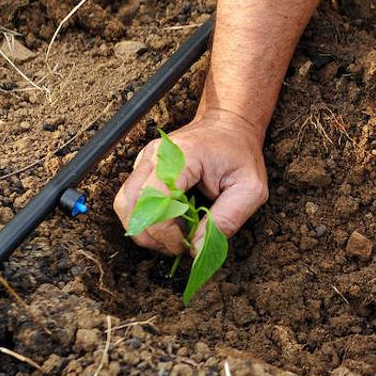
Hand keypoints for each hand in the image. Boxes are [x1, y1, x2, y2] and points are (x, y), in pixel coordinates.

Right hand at [114, 109, 267, 255]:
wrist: (229, 126)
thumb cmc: (240, 155)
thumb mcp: (250, 189)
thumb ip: (227, 219)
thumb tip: (198, 249)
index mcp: (181, 157)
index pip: (155, 201)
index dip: (166, 232)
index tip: (188, 244)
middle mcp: (155, 156)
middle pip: (130, 206)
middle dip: (151, 235)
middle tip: (179, 244)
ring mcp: (145, 160)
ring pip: (125, 205)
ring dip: (145, 229)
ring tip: (174, 235)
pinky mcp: (143, 169)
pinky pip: (132, 201)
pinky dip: (147, 219)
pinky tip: (171, 222)